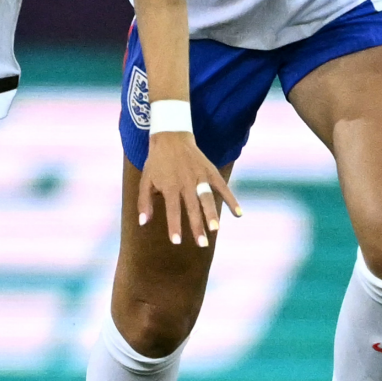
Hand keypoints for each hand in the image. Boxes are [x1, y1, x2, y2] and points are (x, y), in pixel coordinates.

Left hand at [136, 130, 241, 247]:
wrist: (171, 137)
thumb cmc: (156, 162)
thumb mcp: (145, 180)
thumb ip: (144, 202)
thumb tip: (143, 223)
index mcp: (169, 186)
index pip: (172, 210)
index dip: (174, 226)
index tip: (177, 242)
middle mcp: (186, 182)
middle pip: (192, 208)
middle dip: (197, 226)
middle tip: (201, 243)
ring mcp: (200, 176)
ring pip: (207, 198)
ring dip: (212, 214)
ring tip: (216, 229)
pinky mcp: (210, 171)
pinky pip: (223, 187)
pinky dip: (231, 199)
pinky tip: (238, 213)